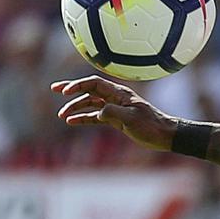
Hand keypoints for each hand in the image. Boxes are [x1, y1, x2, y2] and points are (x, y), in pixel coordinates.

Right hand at [51, 76, 174, 150]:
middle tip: (54, 90)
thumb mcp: (132, 119)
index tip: (64, 92)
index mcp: (119, 93)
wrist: (165, 135)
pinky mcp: (116, 119)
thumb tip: (97, 112)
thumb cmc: (151, 126)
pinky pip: (96, 116)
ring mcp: (115, 108)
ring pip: (91, 104)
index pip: (94, 83)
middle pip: (89, 90)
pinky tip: (72, 122)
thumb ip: (113, 113)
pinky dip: (84, 118)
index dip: (78, 85)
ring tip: (62, 116)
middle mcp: (116, 98)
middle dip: (72, 90)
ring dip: (76, 108)